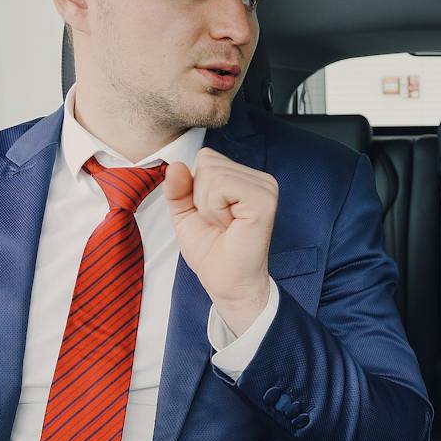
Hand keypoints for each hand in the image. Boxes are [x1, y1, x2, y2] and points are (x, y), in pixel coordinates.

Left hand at [165, 148, 277, 333]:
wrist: (226, 283)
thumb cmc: (212, 251)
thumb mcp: (184, 213)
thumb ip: (177, 187)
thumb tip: (175, 165)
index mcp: (244, 178)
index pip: (206, 157)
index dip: (196, 188)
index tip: (211, 215)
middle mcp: (259, 178)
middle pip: (207, 162)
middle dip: (200, 197)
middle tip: (219, 224)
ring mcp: (265, 187)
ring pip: (212, 173)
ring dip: (208, 206)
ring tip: (225, 226)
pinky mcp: (264, 199)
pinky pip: (221, 185)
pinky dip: (215, 209)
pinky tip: (230, 225)